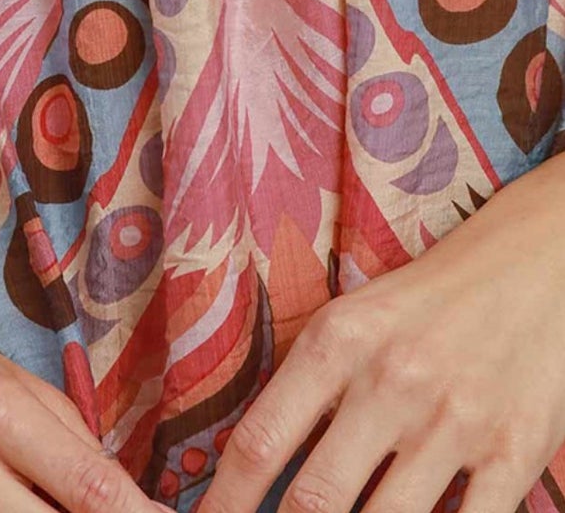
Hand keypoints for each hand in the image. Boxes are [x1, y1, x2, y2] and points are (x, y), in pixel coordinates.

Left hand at [196, 155, 564, 512]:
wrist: (531, 268)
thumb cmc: (424, 303)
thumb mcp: (351, 321)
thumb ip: (306, 386)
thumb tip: (252, 462)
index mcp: (339, 342)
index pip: (261, 440)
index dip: (226, 500)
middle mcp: (392, 382)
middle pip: (315, 499)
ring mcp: (456, 423)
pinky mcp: (516, 454)